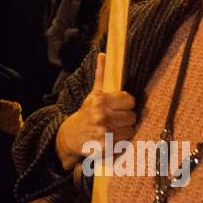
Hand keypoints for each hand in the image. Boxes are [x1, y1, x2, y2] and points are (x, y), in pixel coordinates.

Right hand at [55, 53, 136, 170]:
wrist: (70, 136)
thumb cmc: (86, 113)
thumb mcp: (92, 94)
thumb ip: (101, 75)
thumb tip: (103, 55)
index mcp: (101, 101)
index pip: (130, 100)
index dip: (126, 104)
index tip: (120, 106)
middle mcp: (102, 116)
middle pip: (132, 117)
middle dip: (126, 118)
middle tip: (116, 119)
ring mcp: (105, 133)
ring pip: (131, 131)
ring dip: (124, 131)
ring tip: (113, 129)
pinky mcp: (107, 147)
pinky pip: (125, 143)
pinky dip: (120, 143)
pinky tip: (111, 140)